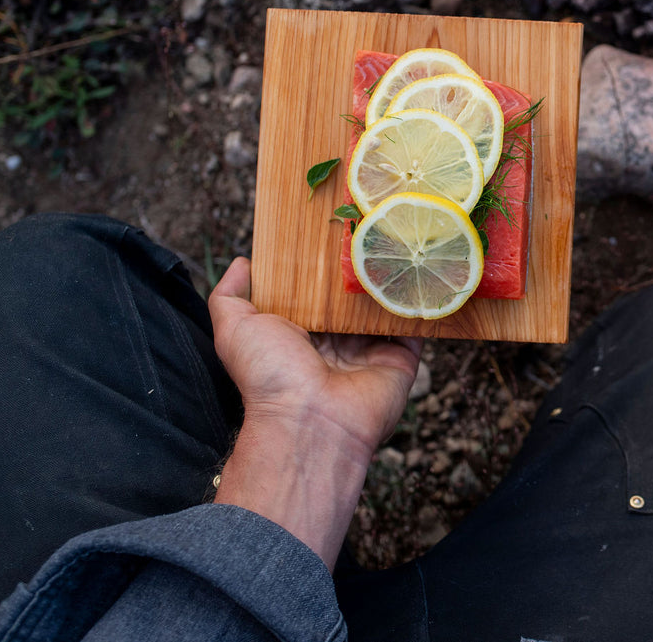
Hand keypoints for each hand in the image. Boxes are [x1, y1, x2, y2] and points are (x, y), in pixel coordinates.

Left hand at [208, 257, 422, 568]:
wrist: (310, 421)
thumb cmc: (269, 377)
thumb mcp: (234, 329)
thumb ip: (228, 296)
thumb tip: (243, 263)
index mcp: (302, 334)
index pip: (315, 292)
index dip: (321, 265)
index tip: (331, 232)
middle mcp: (338, 342)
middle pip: (353, 297)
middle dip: (360, 267)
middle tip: (371, 230)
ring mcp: (371, 350)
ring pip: (386, 306)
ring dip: (393, 279)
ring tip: (401, 242)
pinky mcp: (401, 359)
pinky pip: (416, 325)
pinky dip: (421, 302)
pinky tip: (423, 273)